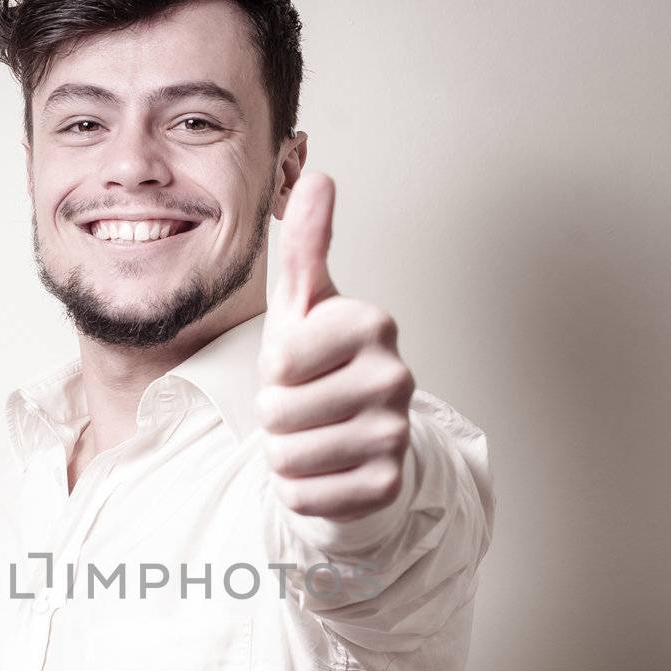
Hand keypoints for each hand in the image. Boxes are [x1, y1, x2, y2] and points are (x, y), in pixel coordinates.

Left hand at [255, 172, 414, 521]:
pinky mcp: (386, 487)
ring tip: (312, 436)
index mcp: (373, 325)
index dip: (273, 369)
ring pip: (287, 456)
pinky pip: (303, 495)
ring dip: (284, 452)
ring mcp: (397, 436)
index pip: (279, 359)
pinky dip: (299, 489)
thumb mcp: (306, 305)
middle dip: (275, 415)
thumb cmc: (321, 367)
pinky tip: (325, 470)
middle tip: (303, 406)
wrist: (355, 441)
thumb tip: (317, 175)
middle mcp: (395, 378)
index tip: (299, 364)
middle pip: (277, 411)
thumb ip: (307, 246)